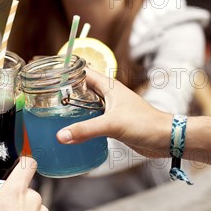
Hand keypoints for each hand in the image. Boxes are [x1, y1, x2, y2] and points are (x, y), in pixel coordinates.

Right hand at [56, 69, 171, 157]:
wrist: (165, 138)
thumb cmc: (145, 124)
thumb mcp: (112, 125)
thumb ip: (85, 130)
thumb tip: (60, 135)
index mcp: (108, 86)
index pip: (82, 72)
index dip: (66, 71)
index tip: (48, 74)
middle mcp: (108, 95)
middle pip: (81, 88)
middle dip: (65, 91)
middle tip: (45, 97)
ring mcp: (110, 109)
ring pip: (85, 104)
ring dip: (72, 107)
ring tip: (53, 113)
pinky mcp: (113, 123)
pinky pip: (92, 119)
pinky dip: (81, 122)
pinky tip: (72, 130)